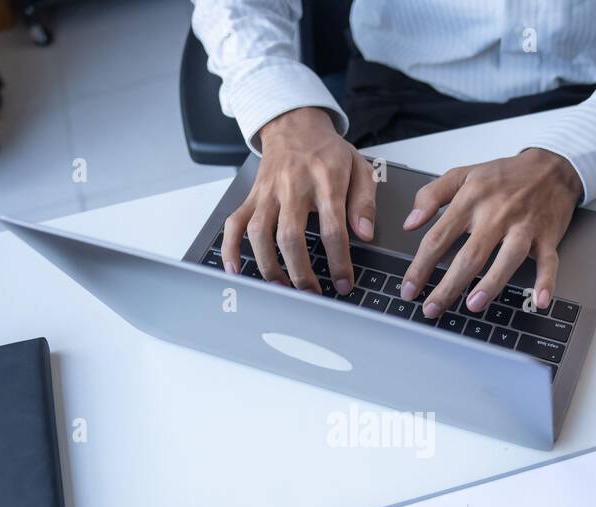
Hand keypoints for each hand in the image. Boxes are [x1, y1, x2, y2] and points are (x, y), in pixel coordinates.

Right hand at [222, 107, 376, 294]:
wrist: (295, 125)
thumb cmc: (329, 152)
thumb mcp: (360, 168)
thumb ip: (365, 202)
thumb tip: (365, 235)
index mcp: (325, 180)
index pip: (332, 227)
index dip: (338, 261)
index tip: (343, 283)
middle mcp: (292, 186)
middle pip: (290, 236)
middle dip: (300, 272)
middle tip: (312, 293)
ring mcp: (267, 191)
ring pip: (259, 233)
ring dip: (268, 265)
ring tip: (282, 288)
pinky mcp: (251, 195)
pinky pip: (234, 223)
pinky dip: (230, 249)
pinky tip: (235, 270)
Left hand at [398, 149, 583, 316]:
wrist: (551, 166)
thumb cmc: (505, 176)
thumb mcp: (463, 175)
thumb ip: (431, 195)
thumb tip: (410, 222)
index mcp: (471, 200)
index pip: (439, 237)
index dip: (421, 266)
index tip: (409, 288)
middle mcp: (497, 214)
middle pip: (470, 255)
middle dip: (448, 285)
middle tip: (432, 308)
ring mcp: (523, 226)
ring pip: (508, 258)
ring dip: (491, 283)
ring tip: (473, 304)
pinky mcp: (547, 236)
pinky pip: (549, 261)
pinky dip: (546, 282)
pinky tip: (539, 301)